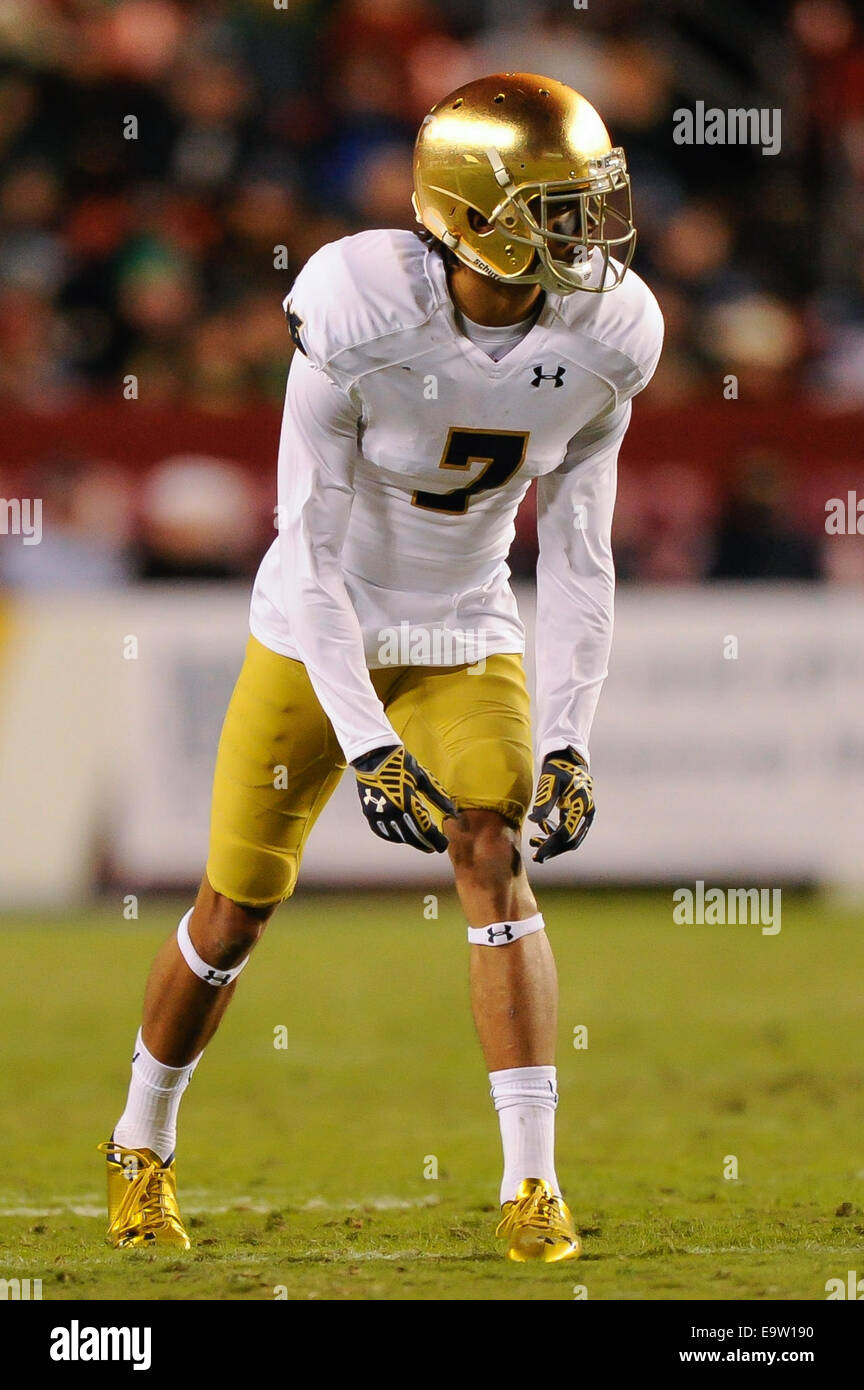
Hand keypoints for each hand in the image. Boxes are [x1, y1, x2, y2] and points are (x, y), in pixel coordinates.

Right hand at [352, 744, 457, 852]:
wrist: (373, 755)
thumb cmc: (401, 763)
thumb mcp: (423, 777)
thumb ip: (438, 796)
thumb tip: (453, 813)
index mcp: (407, 801)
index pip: (424, 828)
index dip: (435, 839)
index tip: (443, 845)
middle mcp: (392, 811)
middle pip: (412, 835)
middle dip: (424, 843)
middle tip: (433, 847)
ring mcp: (378, 814)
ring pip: (397, 836)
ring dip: (410, 840)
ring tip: (420, 841)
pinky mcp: (370, 813)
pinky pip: (383, 831)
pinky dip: (394, 836)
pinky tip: (402, 836)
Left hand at [528, 748, 594, 862]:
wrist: (566, 760)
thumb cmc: (557, 770)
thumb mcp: (550, 783)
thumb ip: (544, 802)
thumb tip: (534, 821)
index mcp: (581, 805)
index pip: (566, 833)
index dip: (551, 845)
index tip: (538, 854)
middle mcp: (586, 812)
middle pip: (571, 840)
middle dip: (553, 849)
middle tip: (537, 857)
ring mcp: (583, 814)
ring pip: (570, 837)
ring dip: (553, 843)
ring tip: (534, 842)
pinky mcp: (576, 814)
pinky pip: (567, 829)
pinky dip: (555, 834)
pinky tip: (541, 830)